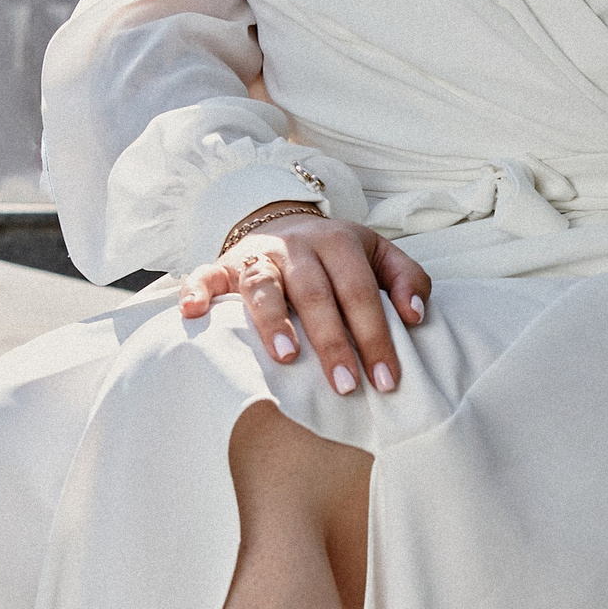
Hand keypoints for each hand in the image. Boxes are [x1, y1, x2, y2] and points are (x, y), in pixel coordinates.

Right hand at [179, 213, 432, 393]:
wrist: (286, 222)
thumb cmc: (338, 256)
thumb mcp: (379, 255)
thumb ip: (407, 279)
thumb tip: (415, 316)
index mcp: (338, 243)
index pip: (360, 293)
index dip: (374, 336)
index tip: (385, 380)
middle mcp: (296, 246)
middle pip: (315, 294)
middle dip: (331, 342)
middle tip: (345, 386)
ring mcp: (258, 255)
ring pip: (263, 286)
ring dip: (272, 321)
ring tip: (285, 358)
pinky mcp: (224, 265)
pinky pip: (205, 275)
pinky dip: (196, 290)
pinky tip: (192, 312)